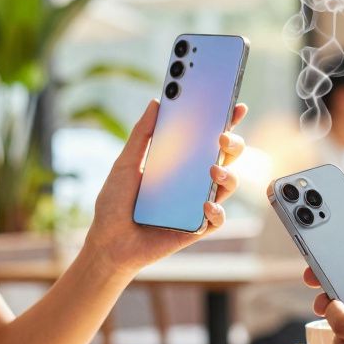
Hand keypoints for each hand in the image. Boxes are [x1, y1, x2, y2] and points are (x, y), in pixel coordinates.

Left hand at [82, 99, 247, 275]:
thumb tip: (156, 102)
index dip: (225, 121)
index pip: (208, 138)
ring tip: (213, 169)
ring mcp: (198, 203)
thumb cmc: (115, 203)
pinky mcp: (197, 227)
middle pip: (226, 157)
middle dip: (233, 144)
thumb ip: (142, 135)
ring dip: (228, 175)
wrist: (108, 241)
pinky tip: (205, 205)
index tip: (235, 106)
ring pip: (228, 185)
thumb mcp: (126, 165)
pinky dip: (215, 210)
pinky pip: (217, 218)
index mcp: (180, 162)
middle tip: (222, 137)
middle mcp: (194, 180)